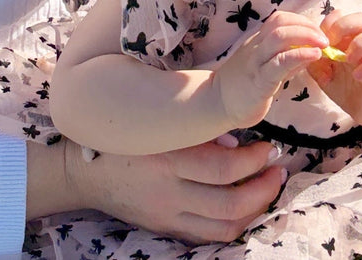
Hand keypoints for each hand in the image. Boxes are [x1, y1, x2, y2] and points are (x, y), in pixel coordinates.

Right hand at [70, 135, 286, 243]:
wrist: (84, 171)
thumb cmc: (123, 136)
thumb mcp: (156, 124)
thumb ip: (194, 131)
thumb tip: (234, 142)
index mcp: (166, 160)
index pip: (223, 169)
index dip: (254, 161)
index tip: (268, 147)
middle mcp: (168, 193)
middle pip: (229, 204)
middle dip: (262, 190)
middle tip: (277, 171)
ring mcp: (166, 215)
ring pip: (223, 227)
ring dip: (253, 210)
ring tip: (267, 190)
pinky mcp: (164, 228)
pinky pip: (206, 236)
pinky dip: (231, 224)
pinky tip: (244, 208)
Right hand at [211, 10, 326, 129]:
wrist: (217, 104)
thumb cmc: (244, 87)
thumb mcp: (267, 68)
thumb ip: (288, 60)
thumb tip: (311, 52)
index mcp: (258, 41)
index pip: (280, 19)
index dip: (302, 20)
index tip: (318, 32)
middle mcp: (256, 46)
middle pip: (281, 22)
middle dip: (307, 25)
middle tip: (326, 38)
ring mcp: (256, 62)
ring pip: (279, 37)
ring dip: (305, 35)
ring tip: (323, 44)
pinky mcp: (259, 81)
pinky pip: (279, 63)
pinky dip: (299, 55)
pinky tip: (314, 56)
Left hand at [306, 9, 361, 127]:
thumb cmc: (345, 86)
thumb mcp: (323, 73)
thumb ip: (313, 59)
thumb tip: (304, 47)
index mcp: (348, 39)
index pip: (342, 16)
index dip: (331, 22)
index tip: (320, 37)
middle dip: (345, 25)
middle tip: (332, 42)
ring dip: (360, 44)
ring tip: (347, 59)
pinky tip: (357, 76)